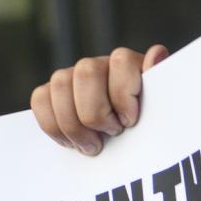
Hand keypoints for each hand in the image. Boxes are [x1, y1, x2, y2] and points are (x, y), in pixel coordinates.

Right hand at [31, 44, 169, 155]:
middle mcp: (100, 66)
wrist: (128, 145)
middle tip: (111, 134)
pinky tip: (71, 143)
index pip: (121, 61)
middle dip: (96, 112)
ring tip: (92, 146)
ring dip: (74, 124)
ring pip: (59, 84)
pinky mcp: (53, 93)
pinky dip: (53, 125)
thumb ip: (161, 87)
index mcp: (130, 66)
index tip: (130, 121)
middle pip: (86, 72)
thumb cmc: (148, 129)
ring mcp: (73, 77)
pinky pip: (39, 98)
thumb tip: (157, 54)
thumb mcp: (160, 112)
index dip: (123, 93)